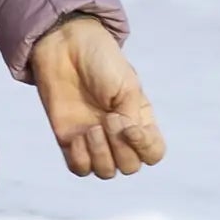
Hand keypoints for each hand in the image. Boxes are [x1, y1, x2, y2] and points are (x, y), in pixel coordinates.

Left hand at [35, 12, 162, 179]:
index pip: (153, 153)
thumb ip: (132, 118)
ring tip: (90, 128)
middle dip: (120, 148)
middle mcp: (120, 135)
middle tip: (108, 118)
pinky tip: (76, 136)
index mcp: (140, 119)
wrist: (66, 47)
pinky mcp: (70, 141)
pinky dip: (80, 158)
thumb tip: (127, 140)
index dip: (145, 147)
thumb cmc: (101, 61)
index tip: (128, 124)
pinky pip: (80, 168)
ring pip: (106, 172)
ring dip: (100, 154)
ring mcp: (95, 140)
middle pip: (130, 167)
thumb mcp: (127, 86)